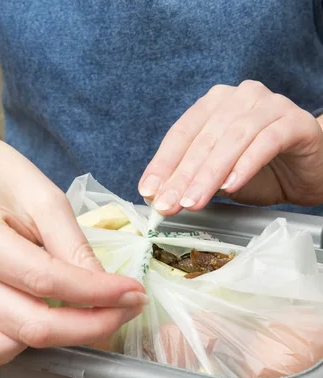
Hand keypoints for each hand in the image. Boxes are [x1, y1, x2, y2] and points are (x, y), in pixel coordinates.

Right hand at [0, 130, 145, 370]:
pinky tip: (41, 318)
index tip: (134, 293)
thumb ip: (73, 246)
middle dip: (92, 326)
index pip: (46, 282)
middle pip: (32, 327)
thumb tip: (107, 288)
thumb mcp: (44, 197)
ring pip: (10, 348)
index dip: (99, 294)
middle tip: (125, 309)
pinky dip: (20, 344)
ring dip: (58, 338)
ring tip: (85, 313)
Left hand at [139, 80, 322, 212]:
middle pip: (204, 138)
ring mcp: (269, 105)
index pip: (182, 132)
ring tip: (194, 201)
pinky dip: (246, 164)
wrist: (309, 171)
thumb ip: (193, 180)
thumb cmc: (262, 172)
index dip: (163, 163)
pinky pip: (266, 142)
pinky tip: (231, 187)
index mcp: (215, 104)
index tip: (149, 191)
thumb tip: (159, 198)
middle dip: (183, 175)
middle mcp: (240, 97)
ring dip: (209, 173)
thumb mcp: (219, 178)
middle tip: (169, 204)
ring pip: (232, 139)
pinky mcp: (294, 122)